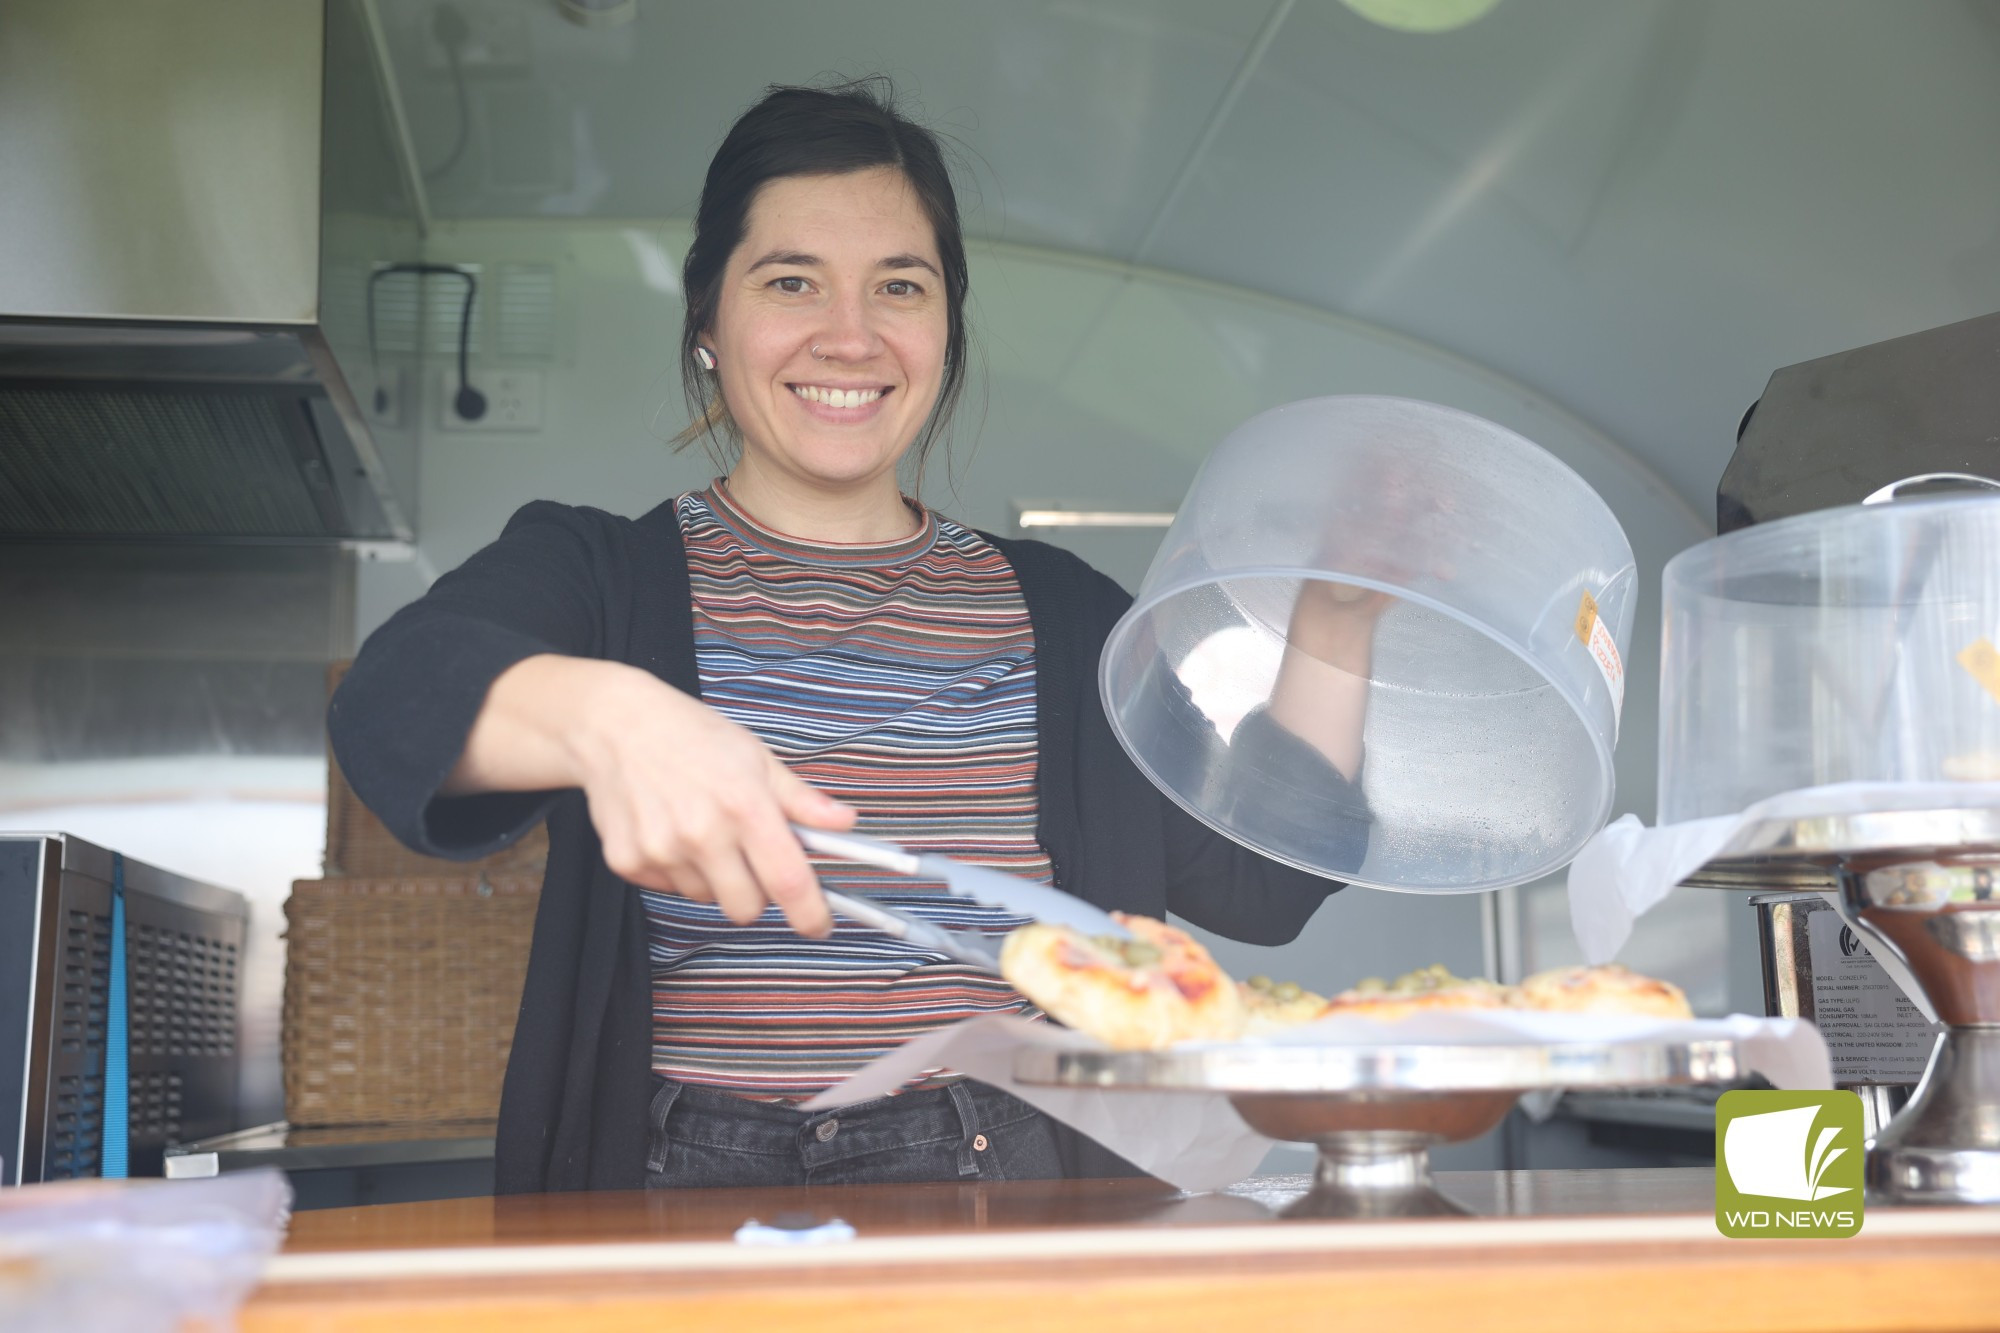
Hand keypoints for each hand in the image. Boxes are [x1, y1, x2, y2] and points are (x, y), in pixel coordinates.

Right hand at [566, 665, 854, 936]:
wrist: (614, 725)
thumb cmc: (691, 736)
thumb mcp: (756, 758)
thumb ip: (801, 800)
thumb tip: (845, 823)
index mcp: (744, 806)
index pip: (787, 881)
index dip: (810, 913)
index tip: (819, 925)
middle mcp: (702, 833)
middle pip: (746, 908)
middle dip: (756, 894)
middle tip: (750, 859)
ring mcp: (661, 850)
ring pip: (706, 898)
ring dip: (714, 878)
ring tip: (701, 830)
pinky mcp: (627, 861)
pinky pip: (668, 889)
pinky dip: (676, 871)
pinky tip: (670, 830)